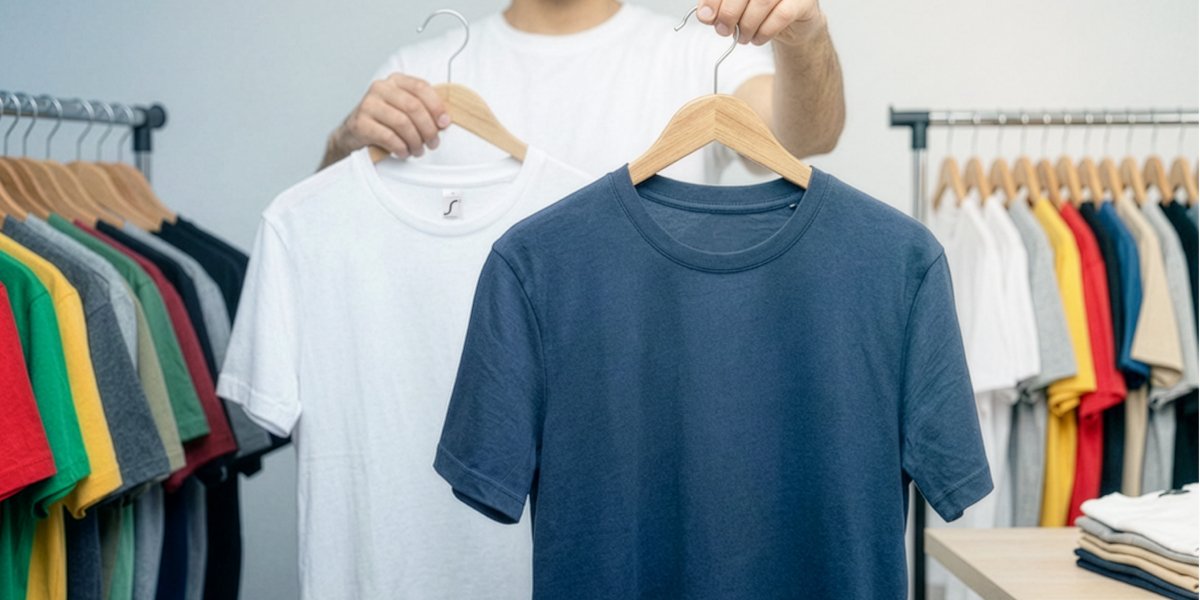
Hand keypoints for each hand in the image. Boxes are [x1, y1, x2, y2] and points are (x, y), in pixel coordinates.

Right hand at [331, 74, 449, 159]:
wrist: (354, 134)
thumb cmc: (386, 122)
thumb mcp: (405, 110)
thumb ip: (424, 109)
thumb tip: (444, 121)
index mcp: (395, 81)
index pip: (421, 87)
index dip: (436, 106)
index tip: (444, 124)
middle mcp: (380, 88)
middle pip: (413, 107)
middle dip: (428, 128)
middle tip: (433, 143)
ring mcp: (368, 104)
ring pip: (402, 123)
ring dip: (415, 141)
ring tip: (418, 150)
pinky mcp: (360, 123)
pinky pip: (389, 137)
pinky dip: (401, 148)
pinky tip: (403, 152)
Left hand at [695, 0, 824, 46]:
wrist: (792, 23)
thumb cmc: (760, 10)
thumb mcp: (735, 8)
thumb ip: (719, 8)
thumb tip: (705, 15)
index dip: (714, 0)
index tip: (706, 17)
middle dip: (729, 14)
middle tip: (724, 31)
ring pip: (762, 2)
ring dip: (747, 26)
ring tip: (743, 38)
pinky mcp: (803, 1)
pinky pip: (781, 16)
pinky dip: (765, 32)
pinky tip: (758, 38)